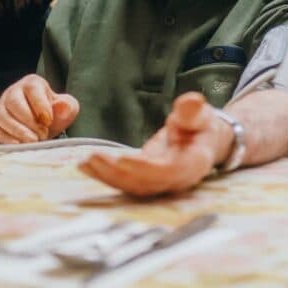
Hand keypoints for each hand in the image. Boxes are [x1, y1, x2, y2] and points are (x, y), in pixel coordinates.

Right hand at [0, 74, 79, 142]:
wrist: (43, 126)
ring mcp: (1, 107)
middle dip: (29, 121)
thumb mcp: (66, 108)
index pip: (32, 88)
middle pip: (14, 102)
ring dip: (19, 131)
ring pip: (3, 116)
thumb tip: (62, 107)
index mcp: (32, 83)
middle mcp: (13, 92)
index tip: (48, 121)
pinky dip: (7, 139)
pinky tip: (20, 146)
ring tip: (34, 141)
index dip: (40, 105)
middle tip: (42, 135)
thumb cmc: (54, 114)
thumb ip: (67, 106)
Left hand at [78, 92, 230, 196]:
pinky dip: (105, 175)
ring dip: (107, 176)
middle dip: (118, 174)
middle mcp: (175, 179)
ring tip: (85, 162)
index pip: (169, 172)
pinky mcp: (145, 180)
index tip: (123, 159)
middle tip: (93, 158)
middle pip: (145, 183)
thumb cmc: (201, 126)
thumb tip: (193, 101)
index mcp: (193, 164)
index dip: (146, 169)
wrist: (202, 141)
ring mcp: (159, 183)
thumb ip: (193, 112)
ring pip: (132, 186)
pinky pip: (125, 181)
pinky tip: (85, 166)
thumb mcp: (200, 115)